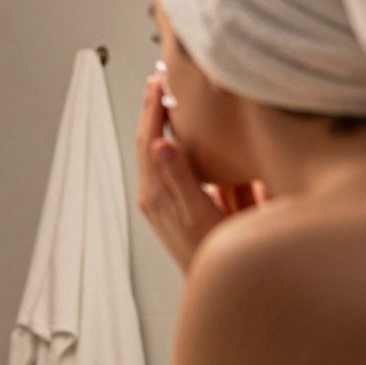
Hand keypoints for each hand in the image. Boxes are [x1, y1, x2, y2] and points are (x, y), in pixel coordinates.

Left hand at [135, 76, 264, 272]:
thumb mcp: (198, 215)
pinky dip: (183, 142)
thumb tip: (161, 144)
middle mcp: (156, 193)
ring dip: (167, 123)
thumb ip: (180, 179)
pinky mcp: (184, 203)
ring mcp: (168, 198)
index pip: (149, 140)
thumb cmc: (209, 256)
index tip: (159, 79)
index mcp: (155, 192)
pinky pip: (181, 164)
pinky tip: (193, 132)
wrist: (216, 286)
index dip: (154, 108)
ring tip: (171, 96)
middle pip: (150, 141)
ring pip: (164, 151)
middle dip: (155, 109)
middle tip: (160, 78)